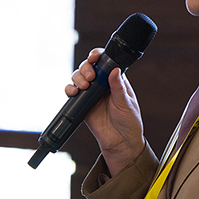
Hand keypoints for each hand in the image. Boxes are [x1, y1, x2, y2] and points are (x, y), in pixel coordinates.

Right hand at [68, 48, 144, 175]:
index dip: (97, 56)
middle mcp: (102, 84)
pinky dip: (70, 89)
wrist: (120, 142)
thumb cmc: (128, 122)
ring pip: (79, 77)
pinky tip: (74, 92)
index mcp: (115, 80)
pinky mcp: (82, 104)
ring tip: (84, 86)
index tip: (94, 57)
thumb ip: (118, 87)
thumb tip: (115, 70)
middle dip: (86, 67)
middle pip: (88, 67)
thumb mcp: (126, 103)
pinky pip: (72, 93)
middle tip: (90, 77)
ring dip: (78, 77)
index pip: (105, 62)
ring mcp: (91, 94)